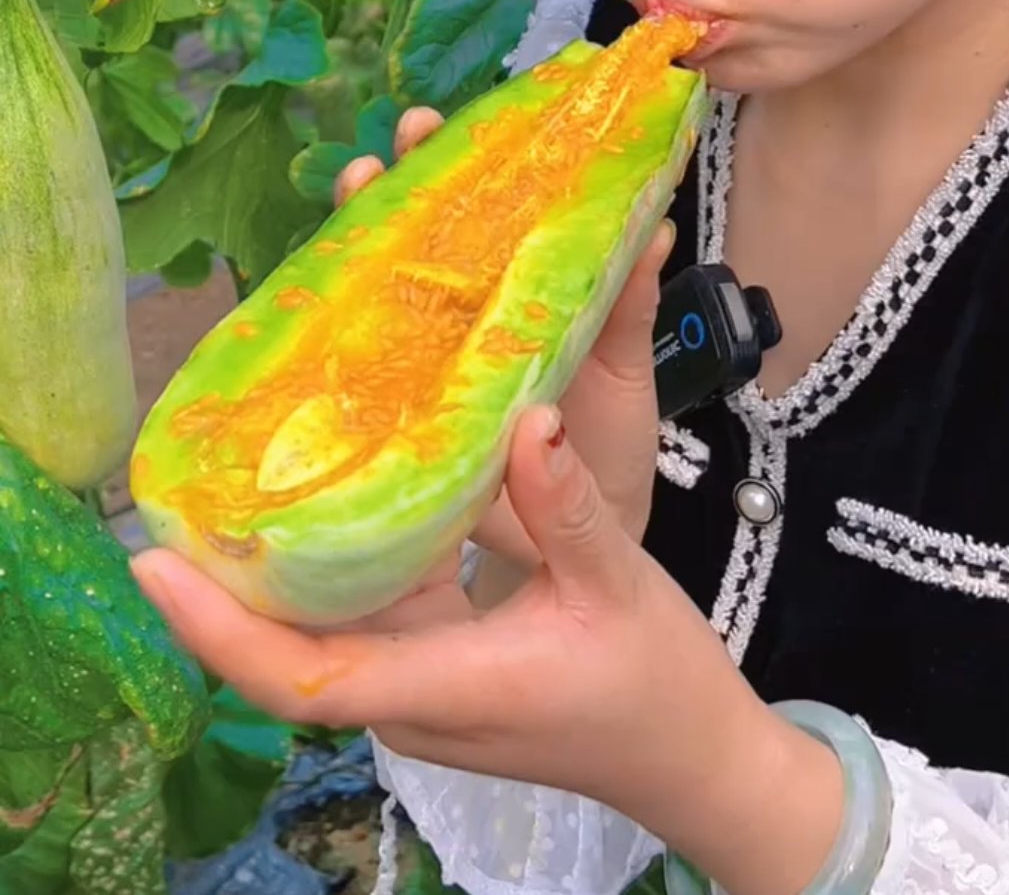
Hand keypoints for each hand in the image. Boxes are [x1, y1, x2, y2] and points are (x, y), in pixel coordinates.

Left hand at [133, 408, 840, 894]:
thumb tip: (526, 419)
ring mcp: (419, 691)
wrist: (688, 755)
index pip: (301, 676)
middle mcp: (410, 699)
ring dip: (267, 576)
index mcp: (446, 687)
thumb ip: (568, 506)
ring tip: (227, 486)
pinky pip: (361, 620)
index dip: (219, 628)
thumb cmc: (656, 681)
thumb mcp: (618, 583)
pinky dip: (331, 568)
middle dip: (219, 588)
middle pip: (285, 652)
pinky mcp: (436, 673)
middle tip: (178, 492)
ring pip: (318, 636)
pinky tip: (331, 501)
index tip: (154, 566)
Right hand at [334, 106, 672, 570]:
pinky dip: (334, 353)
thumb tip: (656, 226)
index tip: (448, 120)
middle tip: (393, 146)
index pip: (477, 220)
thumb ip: (631, 308)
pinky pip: (362, 391)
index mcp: (515, 304)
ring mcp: (425, 382)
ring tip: (355, 194)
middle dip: (398, 187)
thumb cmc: (606, 457)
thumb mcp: (626, 375)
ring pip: (376, 304)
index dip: (459, 168)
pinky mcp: (405, 439)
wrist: (589, 558)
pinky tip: (316, 317)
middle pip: (415, 246)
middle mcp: (460, 332)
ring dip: (356, 246)